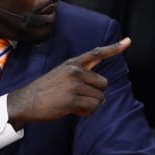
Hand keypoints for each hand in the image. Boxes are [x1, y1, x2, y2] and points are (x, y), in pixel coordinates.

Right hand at [7, 37, 130, 127]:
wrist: (26, 102)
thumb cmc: (45, 90)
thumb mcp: (61, 73)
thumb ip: (80, 74)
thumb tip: (101, 85)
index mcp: (73, 63)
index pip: (97, 53)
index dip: (114, 48)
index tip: (128, 41)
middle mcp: (75, 72)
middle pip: (104, 84)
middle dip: (96, 93)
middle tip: (80, 98)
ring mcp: (74, 86)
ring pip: (100, 98)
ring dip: (91, 105)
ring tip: (75, 105)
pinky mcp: (73, 100)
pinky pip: (93, 108)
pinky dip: (87, 112)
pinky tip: (75, 111)